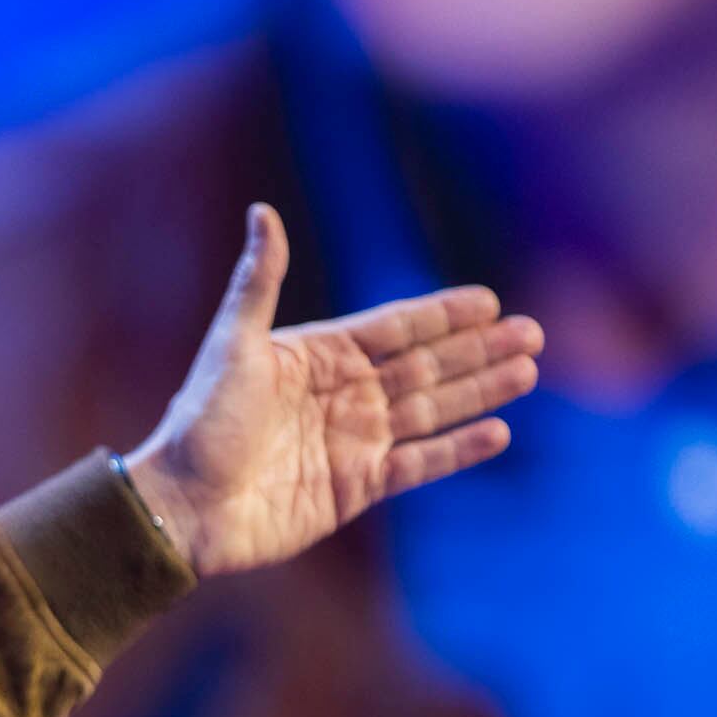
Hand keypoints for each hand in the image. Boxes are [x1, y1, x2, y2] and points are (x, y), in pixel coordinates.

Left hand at [124, 203, 543, 577]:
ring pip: (431, 411)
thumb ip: (259, 280)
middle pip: (425, 367)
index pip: (393, 328)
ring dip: (480, 391)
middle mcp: (340, 396)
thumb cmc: (200, 422)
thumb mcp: (232, 344)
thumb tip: (263, 210)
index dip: (442, 314)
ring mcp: (351, 442)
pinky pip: (419, 464)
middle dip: (478, 350)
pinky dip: (458, 449)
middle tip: (533, 332)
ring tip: (528, 371)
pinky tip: (498, 431)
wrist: (183, 505)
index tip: (489, 299)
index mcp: (316, 356)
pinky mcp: (354, 488)